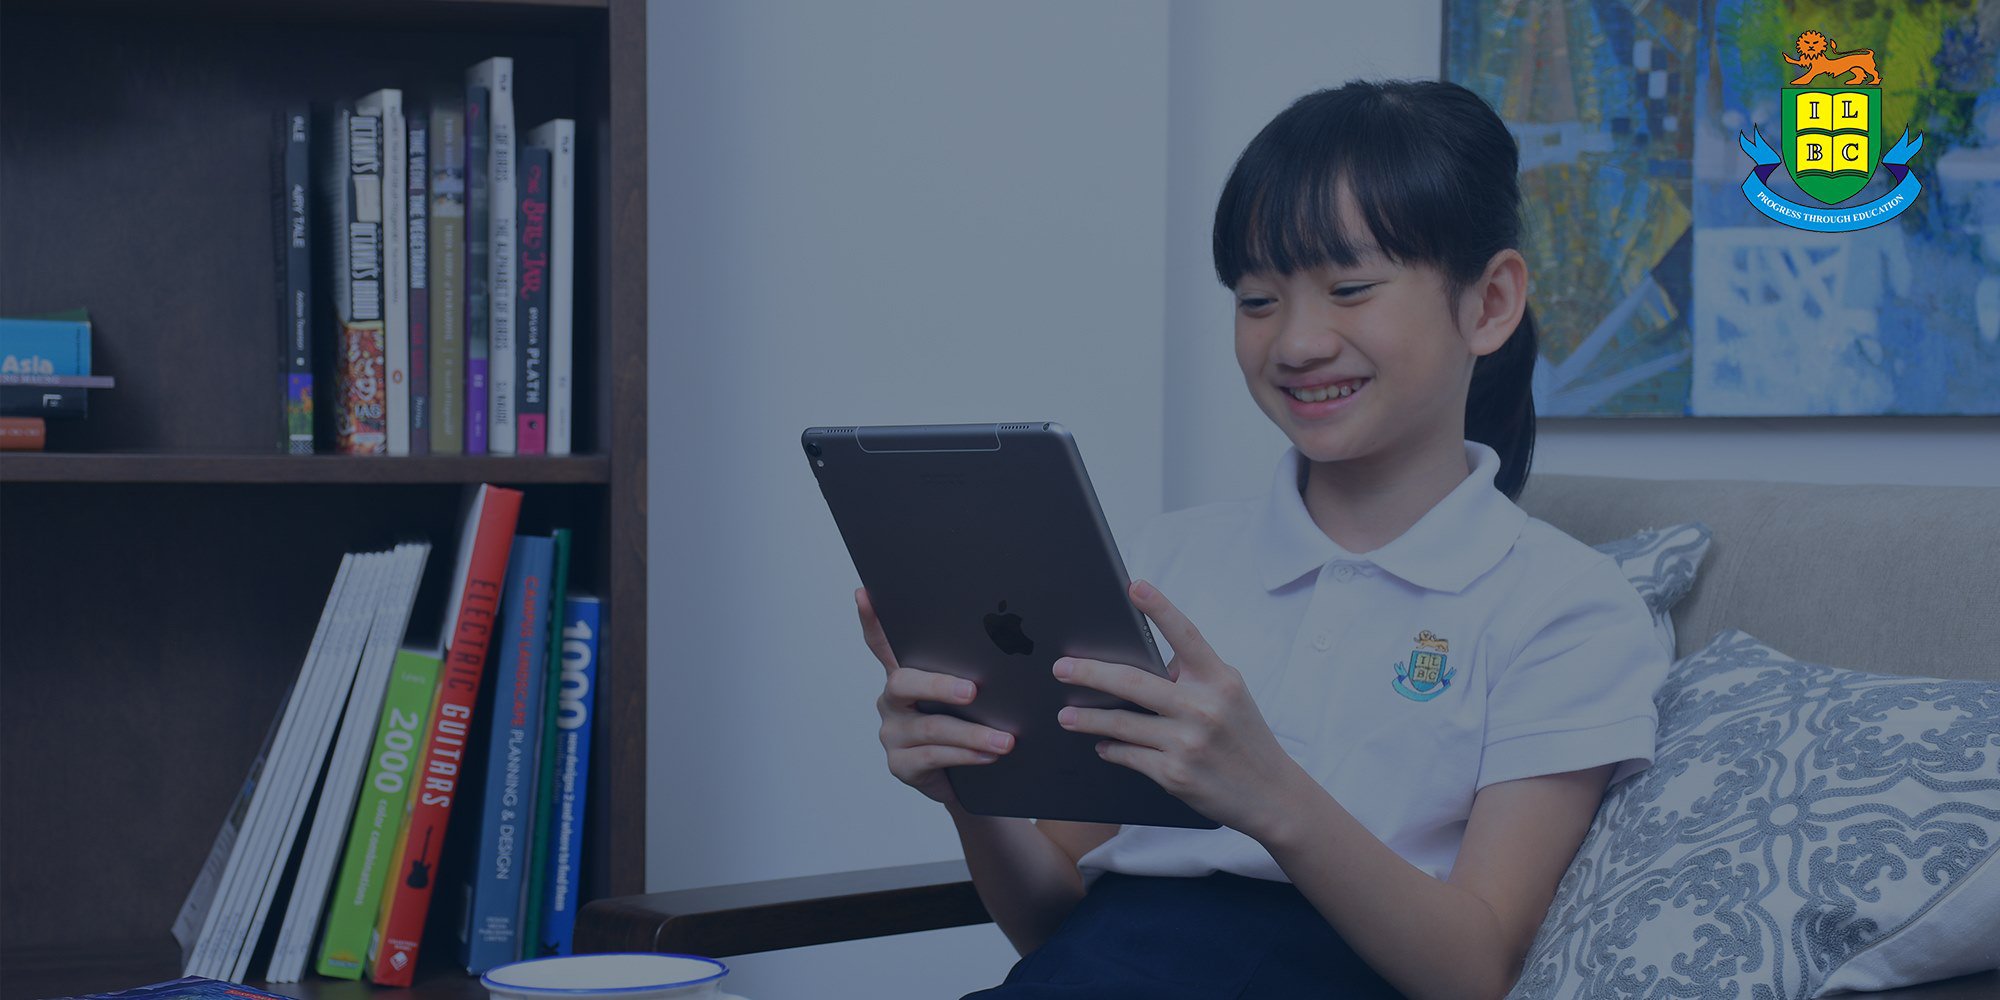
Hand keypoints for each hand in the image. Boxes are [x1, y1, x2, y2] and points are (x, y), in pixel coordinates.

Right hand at [859, 587, 1015, 808]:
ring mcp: (893, 733)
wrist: (967, 780)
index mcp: (906, 675)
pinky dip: (966, 755)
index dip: (872, 621)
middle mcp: (892, 701)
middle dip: (940, 686)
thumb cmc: (970, 725)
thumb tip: (1007, 644)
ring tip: (1005, 739)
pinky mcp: (900, 764)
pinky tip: (989, 755)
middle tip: (973, 690)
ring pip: (931, 727)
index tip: (864, 594)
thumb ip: (970, 672)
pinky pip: (933, 756)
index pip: (883, 644)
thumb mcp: (969, 697)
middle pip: (904, 683)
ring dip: (973, 733)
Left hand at [1052, 579, 1306, 839]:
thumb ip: (1194, 676)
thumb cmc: (1245, 739)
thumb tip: (1145, 662)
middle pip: (1132, 681)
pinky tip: (1102, 745)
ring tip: (1066, 714)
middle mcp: (1203, 707)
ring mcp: (1186, 742)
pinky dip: (1110, 748)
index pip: (1187, 635)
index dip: (1161, 608)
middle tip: (1060, 667)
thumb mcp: (1230, 697)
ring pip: (1120, 722)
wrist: (1271, 795)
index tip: (1135, 586)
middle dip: (1089, 672)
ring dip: (1087, 718)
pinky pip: (1128, 754)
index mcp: (1219, 680)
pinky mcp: (1174, 774)